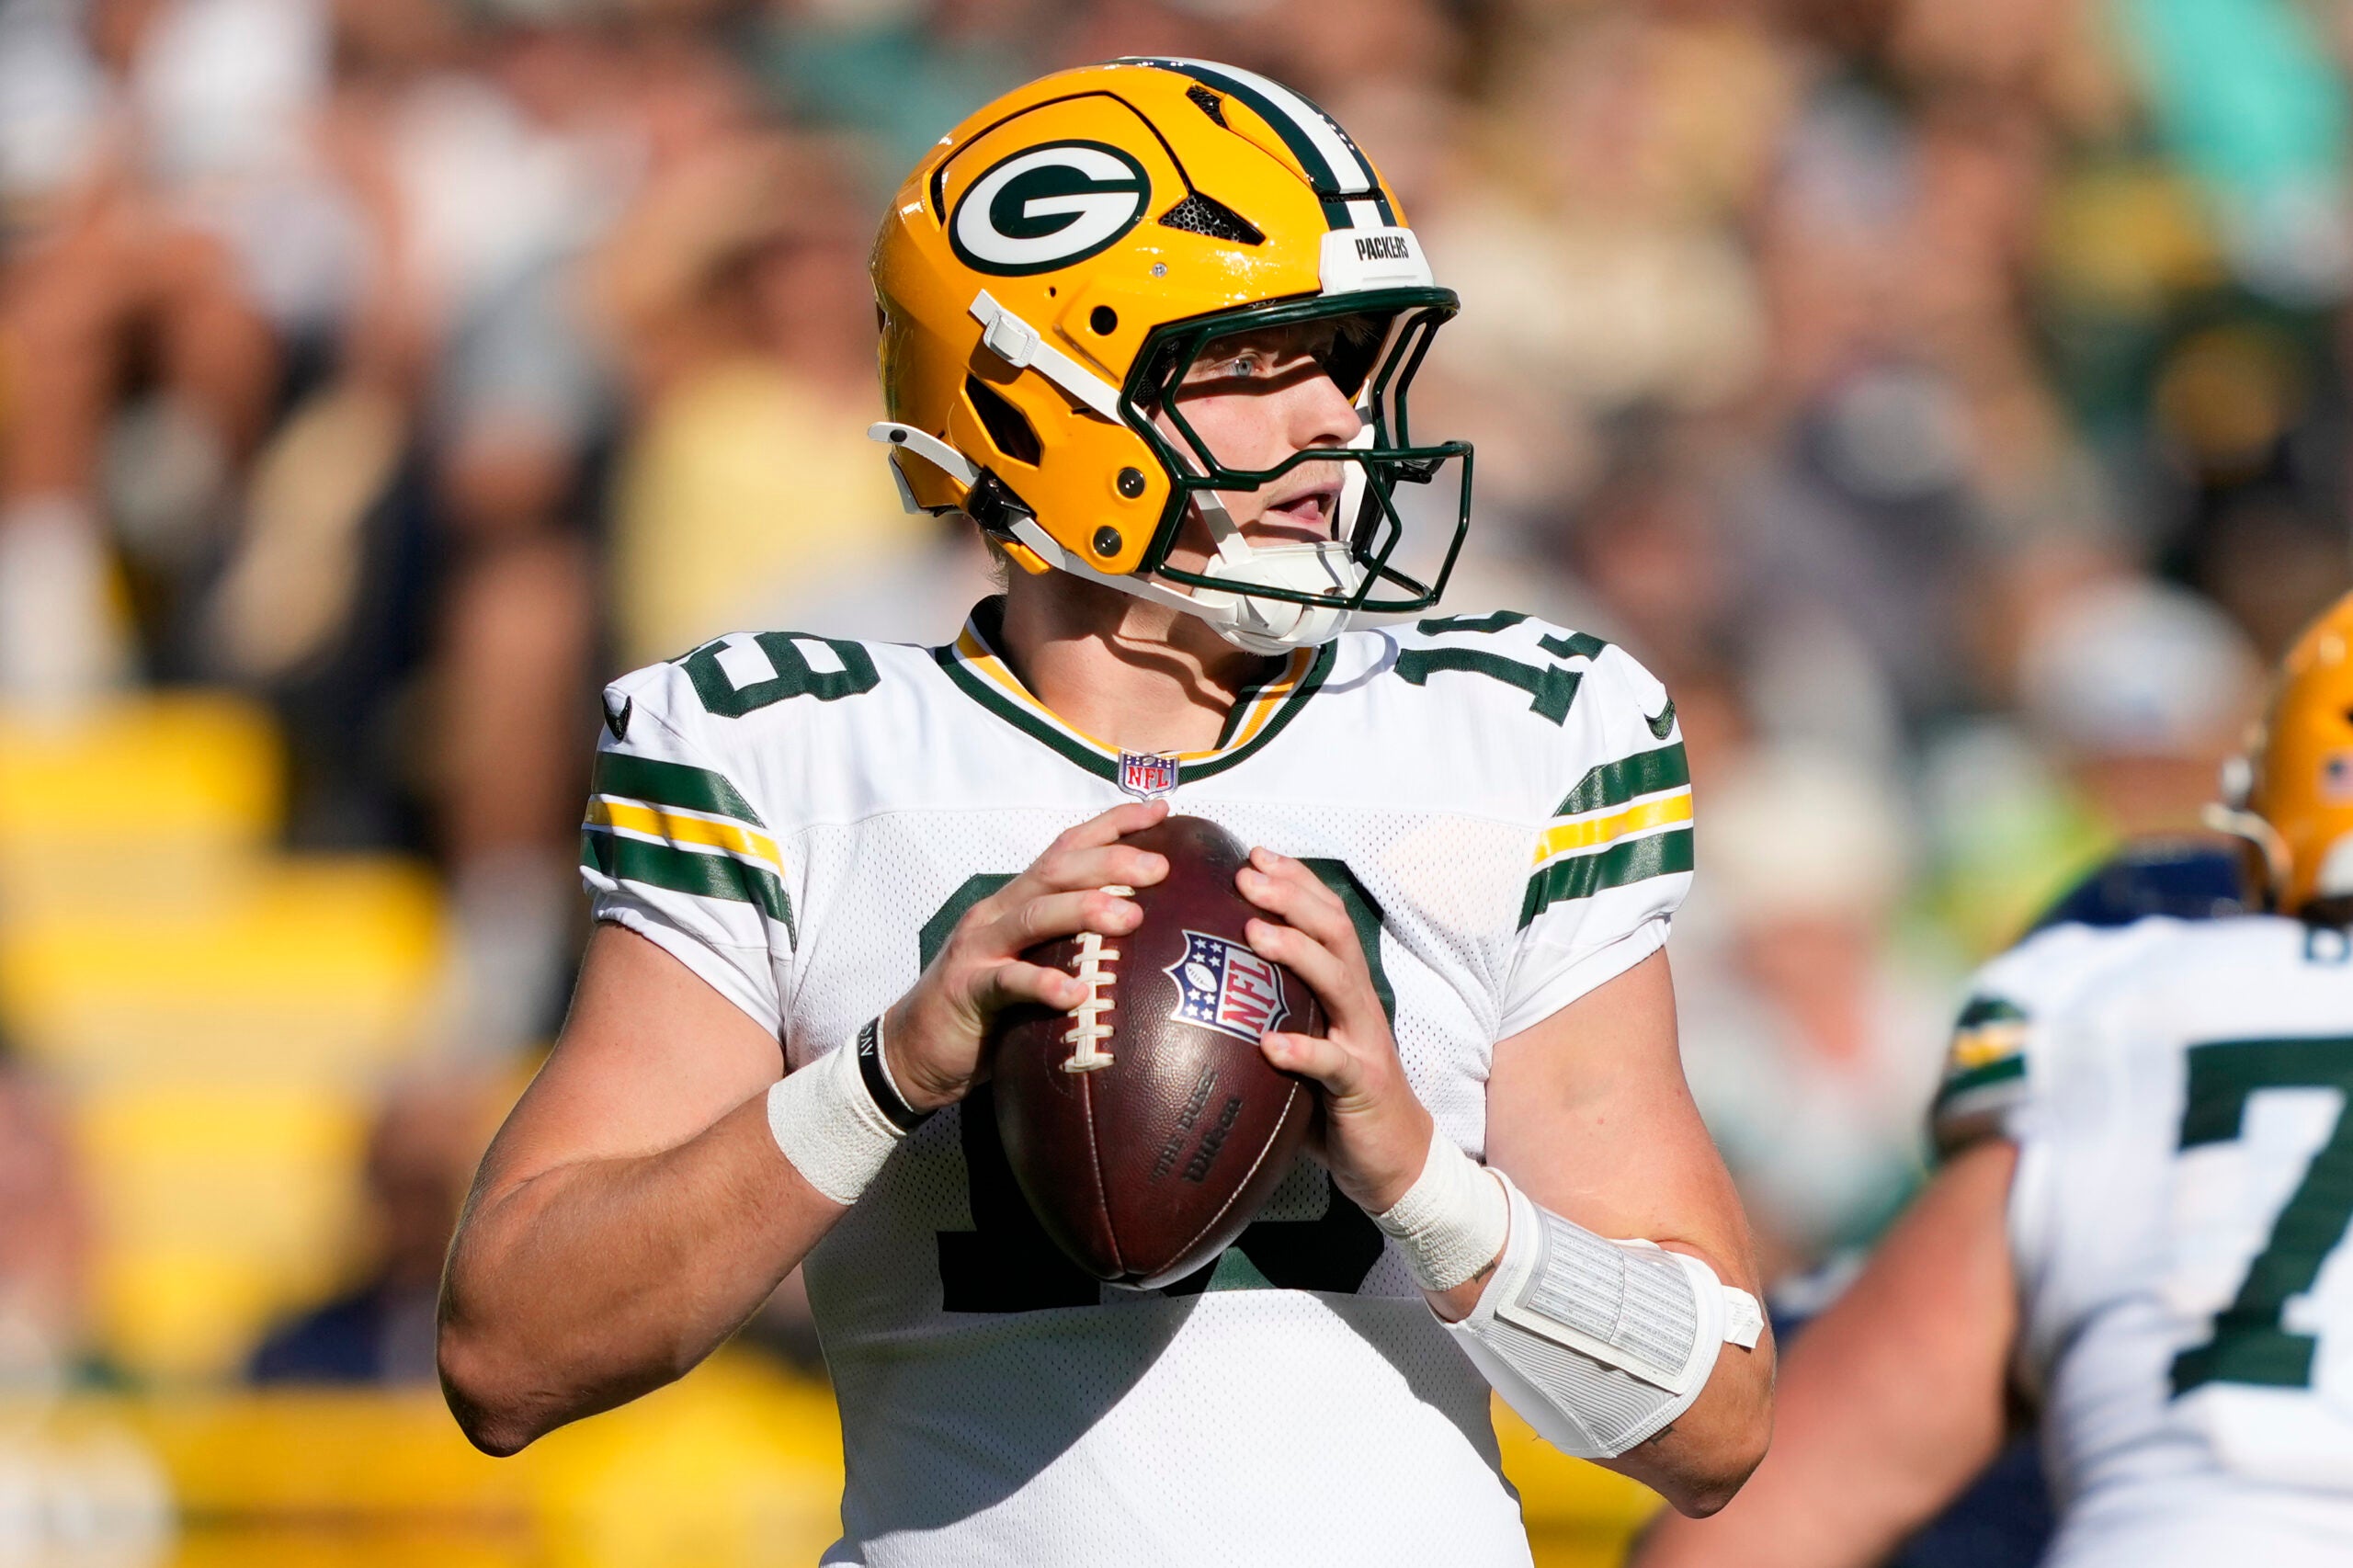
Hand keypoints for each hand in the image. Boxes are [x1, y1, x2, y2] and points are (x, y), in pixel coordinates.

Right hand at [882, 799, 1170, 1111]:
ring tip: (1132, 917)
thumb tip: (1147, 942)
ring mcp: (979, 948)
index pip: (1067, 848)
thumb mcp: (1033, 964)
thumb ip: (1072, 946)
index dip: (1113, 825)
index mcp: (1018, 900)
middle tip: (1160, 868)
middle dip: (1110, 862)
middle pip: (1056, 871)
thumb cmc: (989, 1009)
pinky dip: (1042, 984)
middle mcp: (998, 913)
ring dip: (1085, 910)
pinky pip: (1007, 982)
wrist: (914, 1052)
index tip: (1161, 810)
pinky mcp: (967, 990)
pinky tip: (1075, 993)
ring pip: (1034, 915)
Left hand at [1238, 848, 1432, 1213]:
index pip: (1326, 918)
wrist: (1395, 1159)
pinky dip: (1303, 1051)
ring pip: (1338, 983)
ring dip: (1297, 953)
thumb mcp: (1303, 1042)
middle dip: (1291, 898)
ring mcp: (1363, 1042)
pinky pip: (1333, 1064)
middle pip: (1333, 933)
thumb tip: (1197, 989)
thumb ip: (1267, 1013)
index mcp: (1342, 988)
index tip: (1253, 854)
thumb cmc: (1334, 1098)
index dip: (1295, 882)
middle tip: (1246, 876)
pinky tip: (1271, 1044)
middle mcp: (1357, 1004)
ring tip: (1255, 933)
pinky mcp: (1362, 1086)